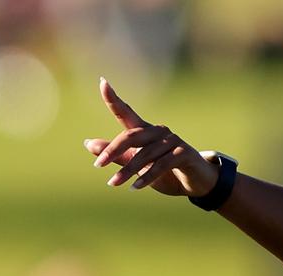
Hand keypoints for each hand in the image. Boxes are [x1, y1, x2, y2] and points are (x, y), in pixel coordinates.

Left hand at [84, 77, 218, 196]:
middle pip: (131, 136)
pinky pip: (162, 164)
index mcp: (144, 131)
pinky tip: (135, 187)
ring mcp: (172, 140)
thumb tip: (88, 143)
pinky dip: (147, 176)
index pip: (126, 112)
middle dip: (113, 150)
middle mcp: (158, 131)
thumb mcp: (136, 164)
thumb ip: (115, 154)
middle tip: (98, 164)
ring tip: (113, 183)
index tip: (102, 82)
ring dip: (127, 170)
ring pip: (145, 154)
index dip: (113, 98)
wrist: (194, 182)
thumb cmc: (164, 172)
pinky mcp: (183, 153)